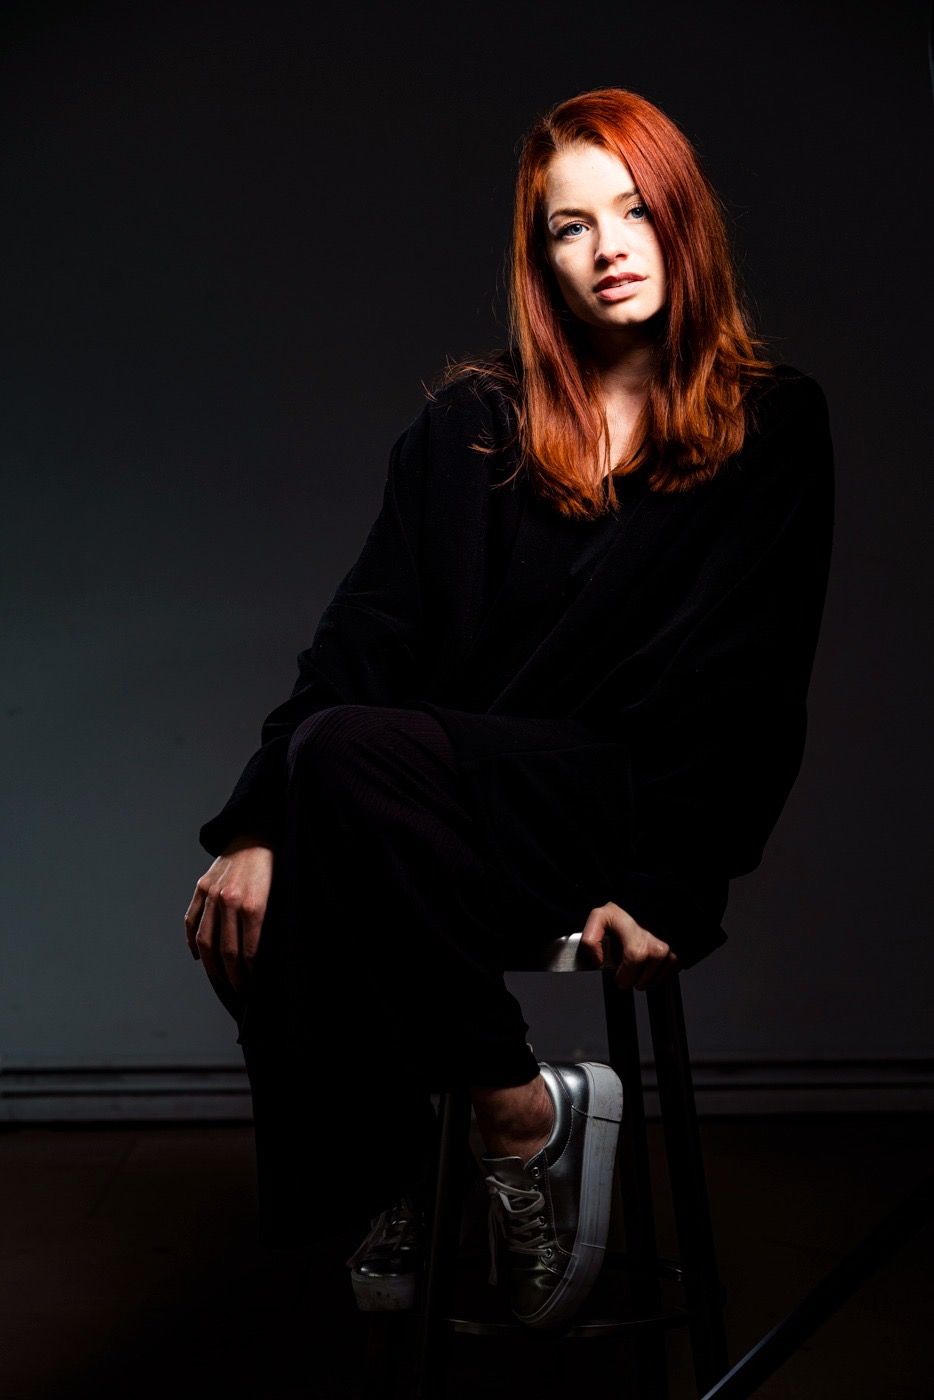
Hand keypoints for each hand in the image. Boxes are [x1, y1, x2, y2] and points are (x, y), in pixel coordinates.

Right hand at [184, 836, 273, 1018]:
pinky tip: (200, 957)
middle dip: (234, 979)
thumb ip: (279, 923)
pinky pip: (191, 920)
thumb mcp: (288, 892)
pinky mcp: (202, 886)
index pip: (250, 953)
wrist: (260, 827)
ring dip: (212, 968)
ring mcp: (212, 893)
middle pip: (227, 953)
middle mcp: (229, 900)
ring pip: (205, 941)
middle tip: (241, 994)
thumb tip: (276, 958)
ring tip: (221, 983)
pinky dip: (192, 942)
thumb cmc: (281, 863)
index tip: (257, 989)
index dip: (252, 976)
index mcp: (254, 904)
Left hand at [580, 901, 679, 989]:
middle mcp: (657, 948)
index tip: (619, 976)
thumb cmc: (626, 912)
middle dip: (631, 979)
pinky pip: (668, 976)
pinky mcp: (680, 956)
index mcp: (637, 941)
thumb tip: (597, 961)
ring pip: (655, 982)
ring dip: (645, 978)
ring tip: (639, 962)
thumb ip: (590, 939)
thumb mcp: (601, 917)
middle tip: (627, 967)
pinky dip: (658, 973)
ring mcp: (670, 953)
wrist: (651, 904)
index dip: (623, 977)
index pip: (631, 970)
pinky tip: (651, 961)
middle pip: (642, 982)